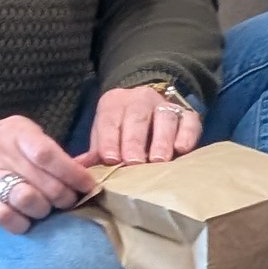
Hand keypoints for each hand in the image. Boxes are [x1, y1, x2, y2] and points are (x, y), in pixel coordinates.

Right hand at [0, 116, 96, 231]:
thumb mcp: (17, 136)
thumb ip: (46, 151)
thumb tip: (83, 173)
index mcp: (17, 132)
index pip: (50, 154)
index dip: (74, 174)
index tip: (88, 187)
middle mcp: (1, 151)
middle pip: (46, 182)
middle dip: (64, 198)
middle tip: (66, 202)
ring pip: (29, 200)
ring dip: (43, 210)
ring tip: (42, 209)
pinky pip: (5, 217)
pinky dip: (20, 224)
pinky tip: (22, 220)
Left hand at [87, 83, 204, 168]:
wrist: (150, 105)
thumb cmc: (123, 128)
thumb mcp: (106, 134)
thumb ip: (95, 152)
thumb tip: (77, 168)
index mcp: (115, 104)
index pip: (110, 120)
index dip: (109, 139)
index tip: (110, 158)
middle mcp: (140, 100)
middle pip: (137, 118)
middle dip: (135, 141)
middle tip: (134, 162)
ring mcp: (166, 106)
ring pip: (165, 118)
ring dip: (161, 140)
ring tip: (158, 161)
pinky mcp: (188, 114)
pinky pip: (190, 121)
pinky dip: (187, 135)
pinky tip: (182, 149)